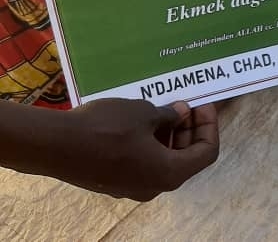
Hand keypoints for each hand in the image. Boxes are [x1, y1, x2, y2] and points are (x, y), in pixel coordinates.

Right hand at [45, 99, 218, 200]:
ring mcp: (133, 187)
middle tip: (185, 104)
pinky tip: (143, 121)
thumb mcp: (144, 113)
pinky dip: (151, 143)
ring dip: (169, 135)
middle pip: (186, 158)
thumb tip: (180, 113)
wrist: (54, 145)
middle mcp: (155, 186)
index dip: (209, 126)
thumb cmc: (106, 127)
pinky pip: (143, 163)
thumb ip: (169, 115)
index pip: (206, 152)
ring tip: (165, 108)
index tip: (202, 104)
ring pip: (163, 160)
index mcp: (169, 173)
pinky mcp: (115, 181)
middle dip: (189, 129)